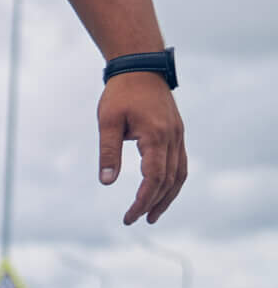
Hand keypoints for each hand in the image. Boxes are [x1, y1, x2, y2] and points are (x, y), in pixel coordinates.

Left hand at [98, 69, 184, 224]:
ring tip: (152, 215)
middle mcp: (172, 137)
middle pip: (168, 180)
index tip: (128, 217)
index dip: (142, 201)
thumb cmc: (121, 93)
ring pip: (179, 174)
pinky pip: (180, 163)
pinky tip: (161, 192)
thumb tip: (106, 182)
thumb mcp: (108, 122)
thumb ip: (108, 152)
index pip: (153, 178)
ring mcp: (178, 135)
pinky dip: (173, 181)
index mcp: (155, 136)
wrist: (141, 67)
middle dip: (153, 204)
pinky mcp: (177, 133)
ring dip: (167, 197)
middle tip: (135, 220)